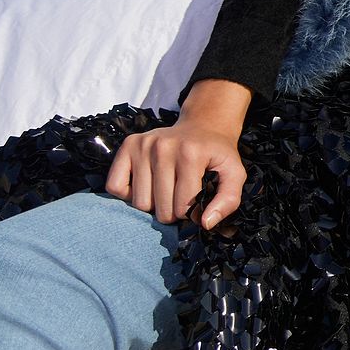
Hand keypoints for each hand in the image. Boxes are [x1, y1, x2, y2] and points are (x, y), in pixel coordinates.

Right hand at [106, 117, 246, 227]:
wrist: (204, 125)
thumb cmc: (217, 154)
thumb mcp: (234, 174)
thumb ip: (228, 200)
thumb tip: (205, 223)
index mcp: (190, 154)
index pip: (182, 207)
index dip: (191, 213)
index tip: (197, 203)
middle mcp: (163, 147)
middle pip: (159, 208)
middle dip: (172, 211)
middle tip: (180, 197)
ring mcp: (143, 145)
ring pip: (139, 202)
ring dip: (153, 204)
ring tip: (166, 190)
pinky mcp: (128, 145)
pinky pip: (115, 186)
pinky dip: (128, 194)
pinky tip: (146, 186)